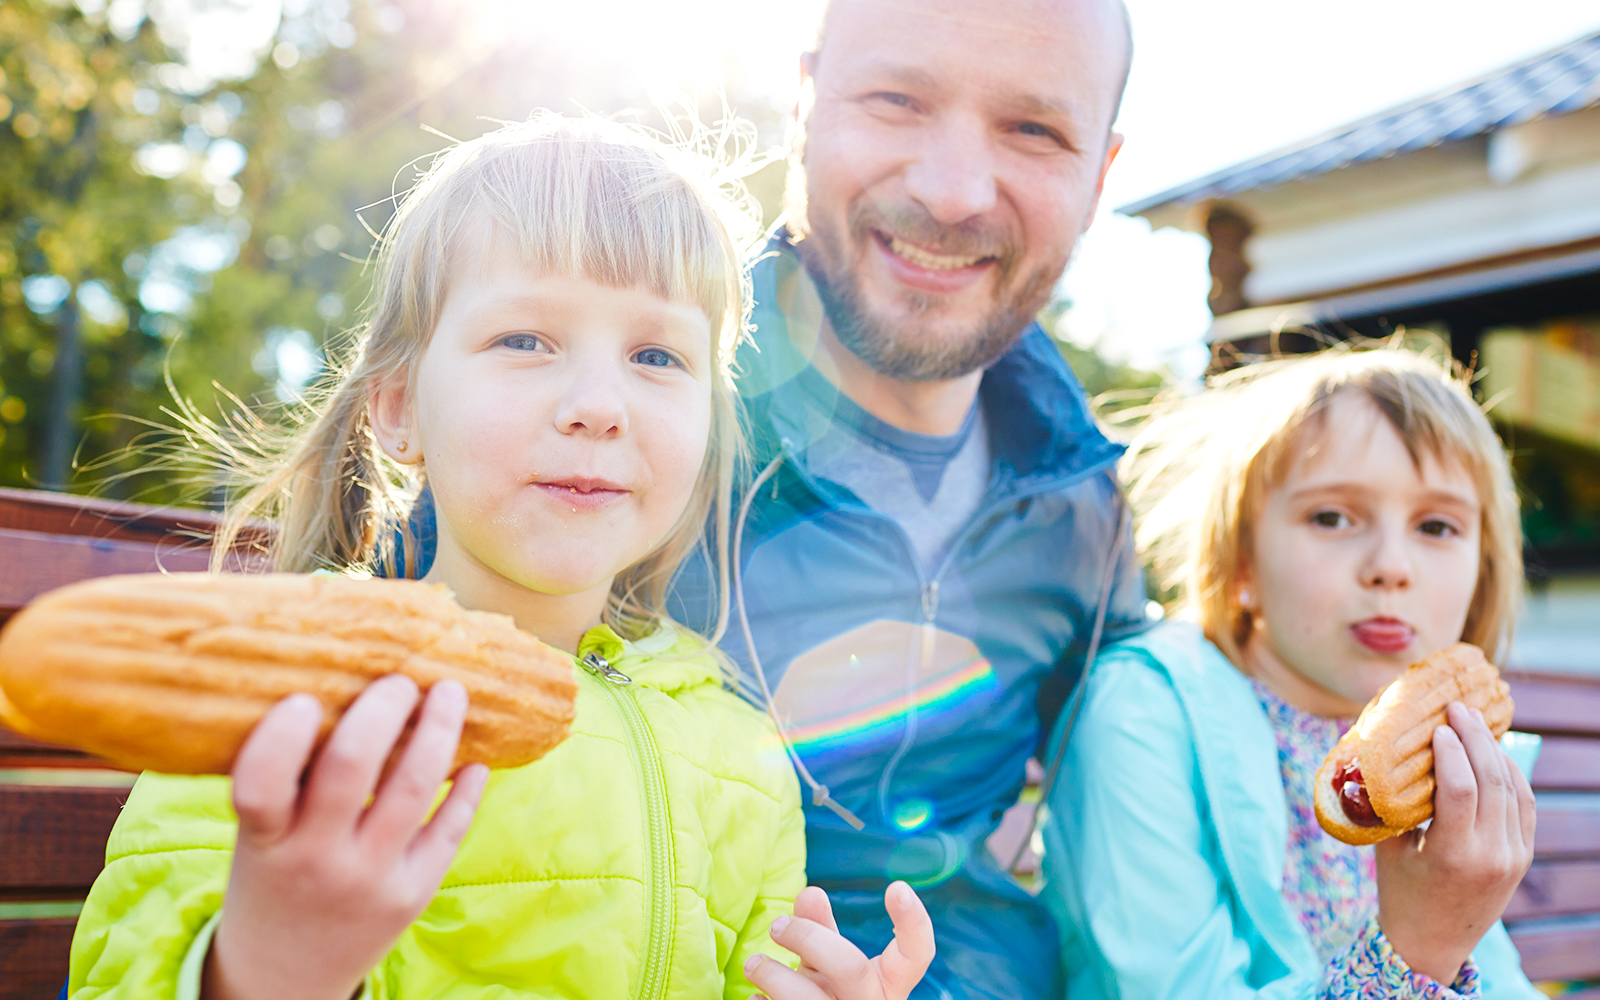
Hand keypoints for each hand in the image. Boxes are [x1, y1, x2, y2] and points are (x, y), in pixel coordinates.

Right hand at [202, 675, 489, 999]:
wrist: (285, 979)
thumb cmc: (271, 881)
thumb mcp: (258, 838)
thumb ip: (286, 781)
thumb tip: (334, 683)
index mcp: (264, 842)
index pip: (261, 787)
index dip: (282, 738)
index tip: (305, 698)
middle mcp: (317, 861)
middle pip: (353, 770)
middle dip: (383, 711)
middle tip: (399, 680)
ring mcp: (371, 879)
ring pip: (414, 789)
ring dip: (439, 730)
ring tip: (450, 693)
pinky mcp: (414, 893)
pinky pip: (450, 829)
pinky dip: (467, 788)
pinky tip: (473, 759)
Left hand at [744, 881, 934, 999]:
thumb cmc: (829, 991)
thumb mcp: (830, 963)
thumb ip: (822, 929)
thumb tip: (811, 892)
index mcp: (888, 984)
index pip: (916, 955)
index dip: (913, 923)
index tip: (897, 887)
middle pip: (851, 968)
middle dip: (808, 938)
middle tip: (777, 925)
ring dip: (775, 976)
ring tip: (752, 963)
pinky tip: (756, 997)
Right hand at [1375, 701, 1535, 984]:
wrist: (1432, 944)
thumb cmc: (1400, 893)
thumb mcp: (1388, 848)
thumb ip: (1388, 802)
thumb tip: (1371, 751)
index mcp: (1453, 855)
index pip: (1461, 789)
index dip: (1450, 750)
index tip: (1436, 726)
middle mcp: (1491, 855)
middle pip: (1492, 781)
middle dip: (1476, 737)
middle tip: (1457, 709)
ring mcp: (1513, 856)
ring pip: (1513, 788)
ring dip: (1494, 750)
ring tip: (1474, 722)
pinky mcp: (1522, 856)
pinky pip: (1524, 804)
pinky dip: (1509, 773)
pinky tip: (1491, 753)